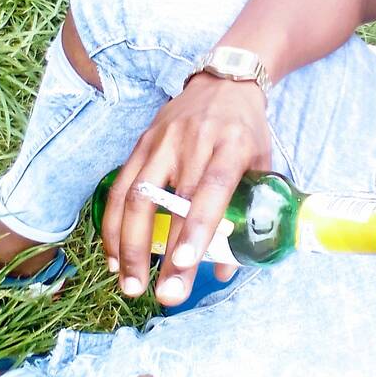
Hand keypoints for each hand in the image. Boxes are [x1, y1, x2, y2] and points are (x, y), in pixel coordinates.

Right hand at [100, 74, 270, 304]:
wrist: (225, 80)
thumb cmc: (248, 130)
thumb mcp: (262, 166)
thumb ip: (249, 215)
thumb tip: (224, 270)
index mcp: (231, 147)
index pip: (211, 191)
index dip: (196, 230)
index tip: (184, 266)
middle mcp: (193, 143)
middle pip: (172, 204)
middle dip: (164, 255)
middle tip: (164, 296)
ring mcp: (162, 141)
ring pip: (136, 197)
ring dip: (129, 245)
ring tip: (130, 284)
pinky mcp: (141, 142)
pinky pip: (120, 187)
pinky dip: (114, 225)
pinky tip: (114, 256)